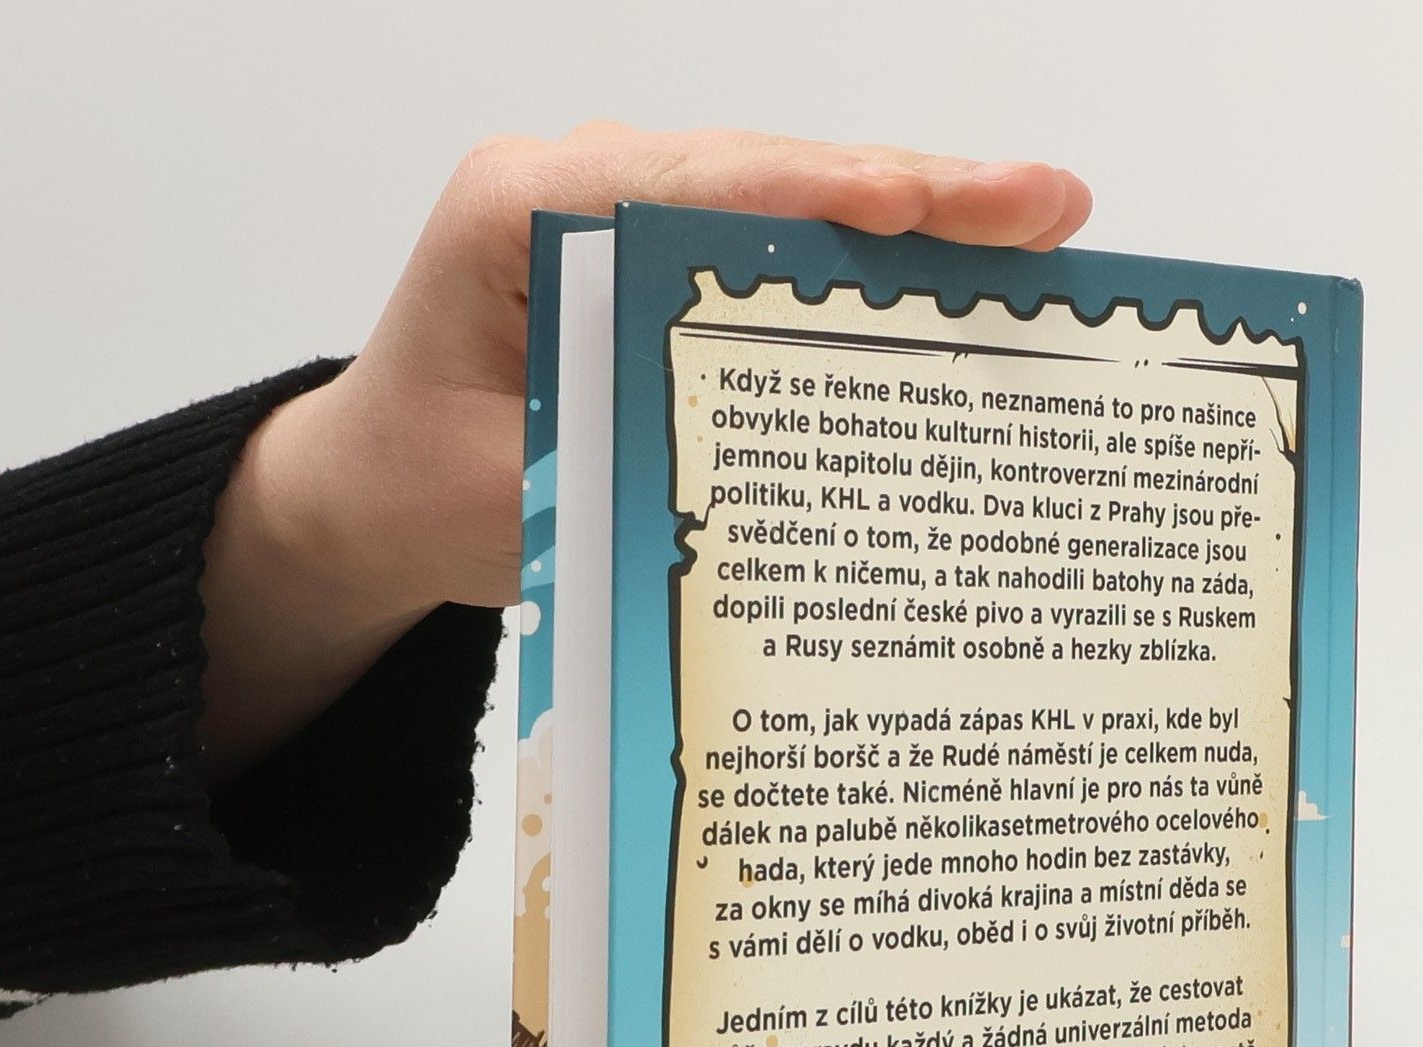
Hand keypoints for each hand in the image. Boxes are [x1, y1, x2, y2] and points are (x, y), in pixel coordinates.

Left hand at [198, 127, 1092, 776]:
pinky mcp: (659, 258)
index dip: (833, 196)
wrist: (372, 487)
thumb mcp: (520, 497)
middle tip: (1050, 211)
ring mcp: (625, 212)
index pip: (703, 187)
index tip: (936, 210)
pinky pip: (774, 247)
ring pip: (787, 199)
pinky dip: (865, 267)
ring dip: (911, 223)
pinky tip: (956, 280)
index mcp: (523, 212)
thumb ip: (632, 461)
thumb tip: (778, 469)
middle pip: (771, 173)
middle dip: (917, 195)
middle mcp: (580, 186)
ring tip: (1038, 235)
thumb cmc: (423, 488)